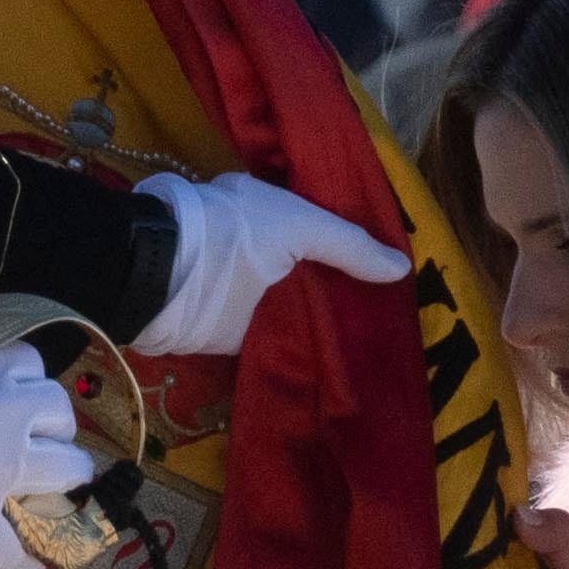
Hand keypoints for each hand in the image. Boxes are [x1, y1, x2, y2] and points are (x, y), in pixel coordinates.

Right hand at [0, 344, 89, 568]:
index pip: (28, 365)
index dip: (25, 378)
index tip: (12, 389)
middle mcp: (0, 423)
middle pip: (58, 412)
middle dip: (55, 423)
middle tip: (39, 435)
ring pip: (65, 471)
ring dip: (67, 477)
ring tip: (61, 487)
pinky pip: (12, 548)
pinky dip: (23, 562)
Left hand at [137, 172, 412, 358]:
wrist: (166, 277)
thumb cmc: (234, 234)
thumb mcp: (299, 226)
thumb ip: (347, 246)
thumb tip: (401, 268)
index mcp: (270, 210)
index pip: (322, 226)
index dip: (356, 245)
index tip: (394, 266)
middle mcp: (261, 248)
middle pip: (312, 268)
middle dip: (346, 287)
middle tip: (394, 308)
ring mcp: (249, 290)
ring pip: (299, 303)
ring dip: (328, 321)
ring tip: (379, 337)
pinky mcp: (238, 330)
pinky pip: (280, 336)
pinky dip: (304, 346)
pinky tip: (341, 358)